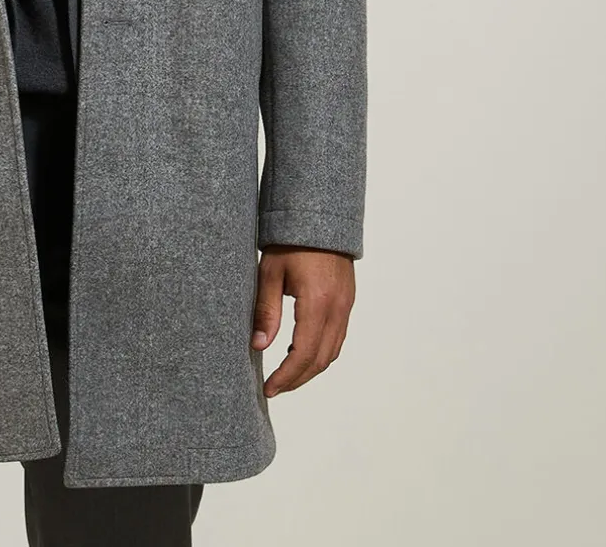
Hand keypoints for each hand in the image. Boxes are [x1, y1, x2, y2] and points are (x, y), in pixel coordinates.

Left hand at [251, 245, 355, 396]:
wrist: (319, 217)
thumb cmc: (290, 240)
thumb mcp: (270, 273)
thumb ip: (266, 311)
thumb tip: (258, 346)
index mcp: (317, 301)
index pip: (304, 353)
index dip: (287, 376)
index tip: (269, 388)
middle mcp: (337, 308)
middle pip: (321, 359)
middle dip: (297, 379)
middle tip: (274, 388)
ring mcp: (346, 305)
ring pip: (333, 351)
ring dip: (310, 369)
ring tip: (285, 376)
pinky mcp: (347, 301)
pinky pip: (338, 337)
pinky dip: (321, 353)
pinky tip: (301, 353)